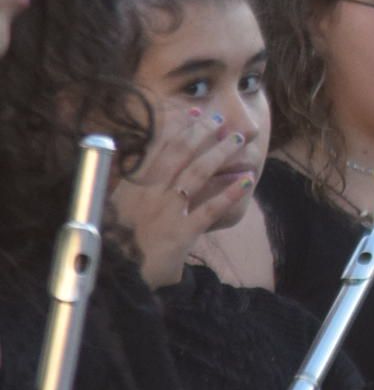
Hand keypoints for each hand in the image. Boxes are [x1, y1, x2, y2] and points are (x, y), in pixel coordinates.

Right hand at [109, 107, 248, 285]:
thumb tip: (135, 162)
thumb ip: (128, 186)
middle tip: (221, 117)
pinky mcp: (180, 233)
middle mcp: (148, 193)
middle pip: (179, 154)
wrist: (112, 278)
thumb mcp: (112, 210)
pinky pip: (210, 209)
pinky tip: (247, 181)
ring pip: (197, 173)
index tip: (195, 111)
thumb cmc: (111, 244)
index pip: (158, 148)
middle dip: (202, 132)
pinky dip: (230, 193)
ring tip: (237, 139)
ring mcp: (165, 212)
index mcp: (130, 186)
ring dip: (219, 153)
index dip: (179, 127)